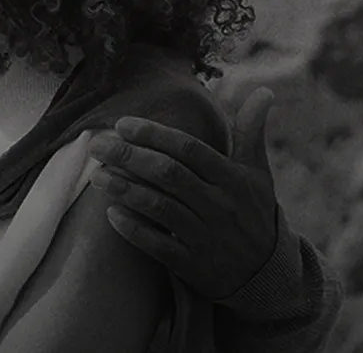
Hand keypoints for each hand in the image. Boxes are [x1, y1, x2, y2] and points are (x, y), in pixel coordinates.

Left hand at [87, 87, 284, 300]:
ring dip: (126, 190)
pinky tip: (112, 214)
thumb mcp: (258, 173)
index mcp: (233, 179)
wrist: (265, 273)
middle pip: (169, 175)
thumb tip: (264, 90)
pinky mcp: (193, 265)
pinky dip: (135, 230)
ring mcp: (206, 236)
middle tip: (97, 145)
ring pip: (160, 208)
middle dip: (130, 157)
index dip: (155, 135)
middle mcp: (219, 205)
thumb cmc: (254, 212)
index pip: (190, 150)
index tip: (122, 124)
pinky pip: (159, 245)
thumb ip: (252, 133)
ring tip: (98, 176)